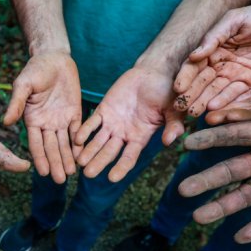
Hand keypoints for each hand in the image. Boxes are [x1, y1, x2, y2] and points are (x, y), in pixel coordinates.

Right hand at [4, 51, 83, 183]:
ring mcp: (61, 120)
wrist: (54, 58)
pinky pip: (78, 131)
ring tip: (72, 174)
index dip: (40, 158)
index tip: (43, 172)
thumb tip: (6, 122)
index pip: (36, 144)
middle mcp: (46, 124)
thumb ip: (16, 103)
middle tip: (61, 180)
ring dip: (67, 159)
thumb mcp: (23, 85)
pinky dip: (80, 144)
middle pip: (51, 148)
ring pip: (65, 144)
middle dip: (56, 163)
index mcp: (32, 120)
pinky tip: (83, 156)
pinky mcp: (75, 114)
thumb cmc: (35, 70)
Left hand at [74, 66, 183, 181]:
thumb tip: (169, 142)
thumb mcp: (173, 110)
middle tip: (88, 174)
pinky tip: (77, 139)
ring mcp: (112, 122)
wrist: (153, 72)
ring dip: (88, 151)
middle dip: (99, 162)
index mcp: (140, 137)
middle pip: (109, 152)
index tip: (112, 178)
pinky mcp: (104, 109)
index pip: (129, 157)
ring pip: (98, 140)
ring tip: (79, 162)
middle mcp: (124, 133)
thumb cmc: (166, 92)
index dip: (121, 167)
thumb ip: (173, 125)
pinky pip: (92, 122)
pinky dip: (84, 130)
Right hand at [173, 3, 250, 115]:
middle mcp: (222, 65)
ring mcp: (237, 75)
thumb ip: (214, 36)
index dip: (186, 77)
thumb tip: (194, 55)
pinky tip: (216, 111)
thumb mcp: (234, 20)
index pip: (195, 66)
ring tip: (196, 113)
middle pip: (204, 82)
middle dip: (193, 95)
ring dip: (207, 102)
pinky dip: (228, 103)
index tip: (178, 88)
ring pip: (218, 92)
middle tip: (182, 108)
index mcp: (213, 49)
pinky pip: (239, 95)